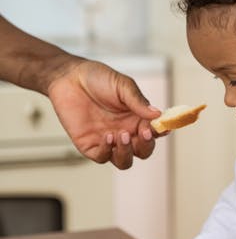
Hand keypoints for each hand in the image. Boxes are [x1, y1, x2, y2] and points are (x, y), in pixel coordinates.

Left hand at [47, 58, 162, 169]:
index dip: (160, 132)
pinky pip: (102, 157)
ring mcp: (108, 140)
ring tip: (122, 135)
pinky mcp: (90, 145)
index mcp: (137, 118)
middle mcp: (125, 131)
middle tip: (142, 133)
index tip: (161, 128)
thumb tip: (158, 114)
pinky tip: (107, 136)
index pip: (155, 132)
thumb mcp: (122, 85)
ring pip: (124, 160)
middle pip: (143, 151)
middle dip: (145, 146)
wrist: (69, 77)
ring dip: (127, 152)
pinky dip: (107, 151)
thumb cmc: (97, 78)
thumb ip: (138, 101)